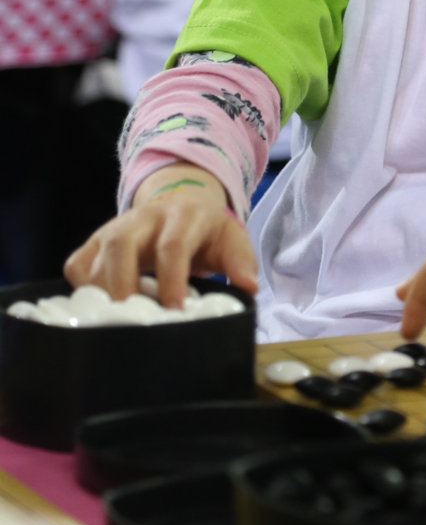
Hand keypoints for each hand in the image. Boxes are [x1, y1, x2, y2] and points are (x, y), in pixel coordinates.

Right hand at [63, 163, 258, 307]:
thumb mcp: (232, 240)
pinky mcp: (96, 240)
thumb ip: (241, 261)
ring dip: (103, 291)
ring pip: (97, 253)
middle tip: (132, 320)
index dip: (172, 280)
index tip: (174, 313)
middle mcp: (146, 217)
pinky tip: (100, 308)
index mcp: (184, 216)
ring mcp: (117, 226)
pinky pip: (78, 263)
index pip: (173, 246)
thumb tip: (249, 287)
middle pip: (122, 243)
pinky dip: (82, 288)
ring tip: (118, 320)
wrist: (183, 204)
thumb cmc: (207, 233)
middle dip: (123, 284)